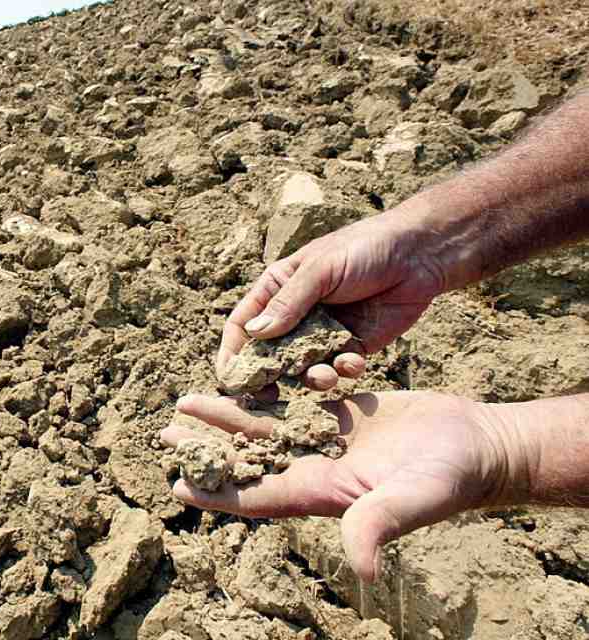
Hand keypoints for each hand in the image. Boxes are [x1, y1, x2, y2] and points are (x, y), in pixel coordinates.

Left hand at [162, 391, 521, 582]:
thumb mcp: (414, 499)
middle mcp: (317, 467)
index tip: (176, 484)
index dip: (218, 492)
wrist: (478, 446)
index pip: (259, 495)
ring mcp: (328, 440)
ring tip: (188, 401)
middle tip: (162, 433)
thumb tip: (360, 566)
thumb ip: (381, 522)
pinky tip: (239, 377)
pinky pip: (295, 400)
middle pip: (250, 456)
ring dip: (227, 415)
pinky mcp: (343, 414)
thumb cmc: (450, 478)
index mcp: (324, 491)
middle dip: (207, 446)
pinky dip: (267, 392)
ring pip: (265, 425)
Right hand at [219, 210, 447, 389]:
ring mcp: (323, 333)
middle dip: (269, 377)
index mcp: (277, 289)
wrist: (421, 254)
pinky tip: (354, 362)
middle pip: (269, 354)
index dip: (233, 352)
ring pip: (304, 368)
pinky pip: (338, 369)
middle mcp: (296, 315)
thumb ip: (289, 303)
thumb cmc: (364, 248)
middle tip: (271, 397)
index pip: (243, 325)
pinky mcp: (352, 346)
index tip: (230, 379)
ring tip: (325, 377)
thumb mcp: (321, 270)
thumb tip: (254, 334)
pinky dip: (344, 371)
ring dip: (311, 377)